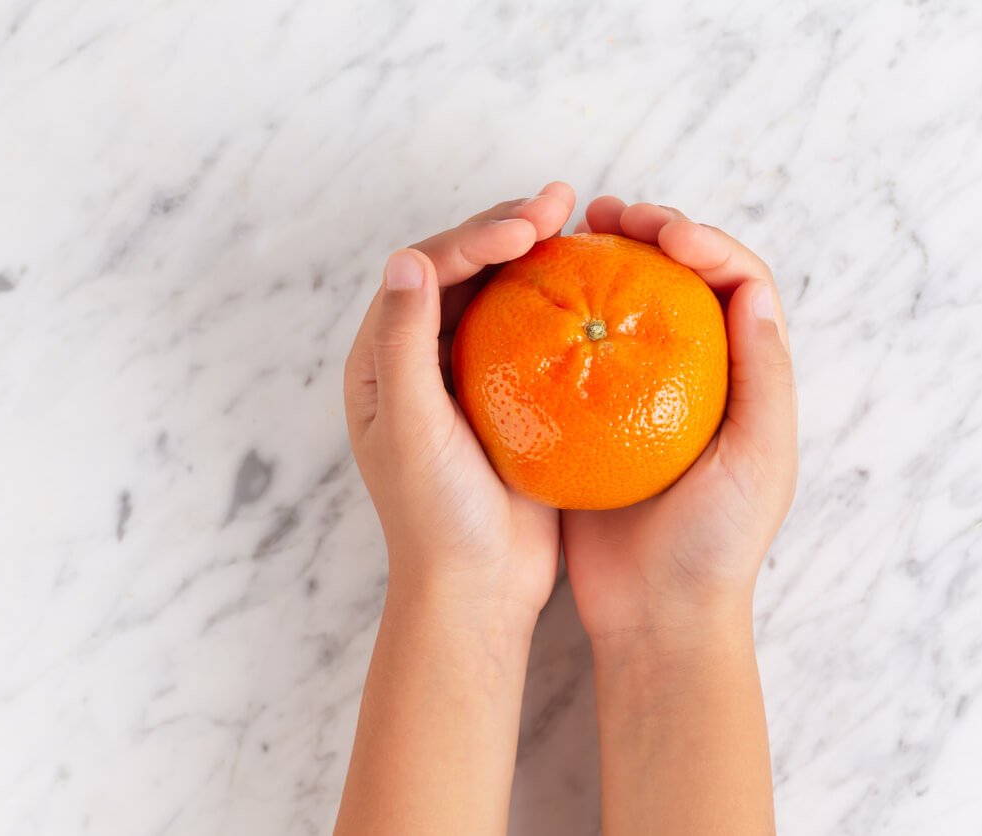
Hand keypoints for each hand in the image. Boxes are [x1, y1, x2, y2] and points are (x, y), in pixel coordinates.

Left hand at [343, 182, 575, 620]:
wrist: (478, 588)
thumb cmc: (435, 517)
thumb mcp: (410, 428)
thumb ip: (403, 345)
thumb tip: (406, 260)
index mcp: (383, 359)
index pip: (427, 273)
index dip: (475, 236)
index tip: (528, 225)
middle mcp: (421, 358)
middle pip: (464, 271)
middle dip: (508, 228)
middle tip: (561, 201)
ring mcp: (469, 376)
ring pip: (502, 294)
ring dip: (537, 256)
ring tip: (580, 223)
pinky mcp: (512, 397)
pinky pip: (535, 333)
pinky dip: (561, 302)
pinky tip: (597, 286)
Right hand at [562, 197, 797, 644]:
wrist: (655, 614)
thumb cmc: (716, 544)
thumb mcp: (758, 461)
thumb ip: (764, 377)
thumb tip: (753, 290)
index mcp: (747, 377)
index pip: (739, 281)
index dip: (706, 241)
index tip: (662, 234)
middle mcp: (700, 374)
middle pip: (683, 278)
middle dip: (652, 231)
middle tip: (608, 213)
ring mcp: (643, 392)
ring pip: (631, 302)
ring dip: (605, 259)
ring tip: (568, 232)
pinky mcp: (595, 416)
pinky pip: (582, 348)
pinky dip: (564, 311)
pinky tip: (532, 294)